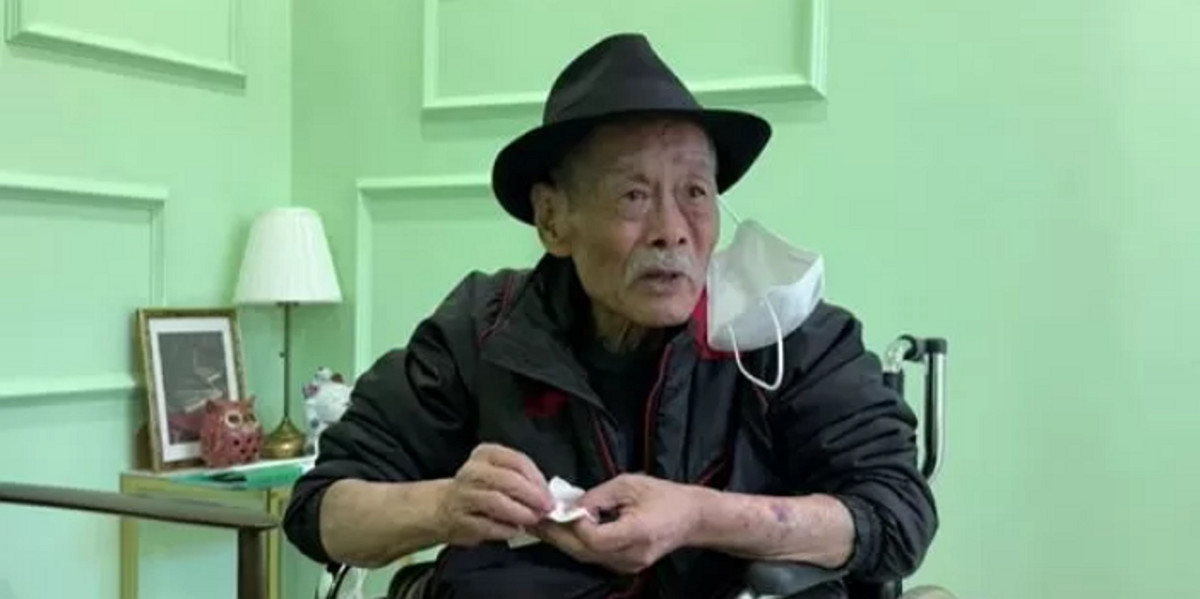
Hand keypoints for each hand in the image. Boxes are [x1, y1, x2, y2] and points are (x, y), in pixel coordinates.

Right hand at [435, 443, 554, 546]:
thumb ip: (522, 479)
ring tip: (534, 519)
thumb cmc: (482, 489)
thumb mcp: (500, 473)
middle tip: (547, 508)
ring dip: (520, 512)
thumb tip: (548, 495)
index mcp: (486, 454)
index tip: (550, 493)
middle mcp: (472, 471)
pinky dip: (505, 529)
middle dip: (532, 496)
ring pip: (496, 501)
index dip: (537, 478)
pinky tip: (515, 531)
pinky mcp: (460, 521)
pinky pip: (487, 525)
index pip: (517, 460)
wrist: (444, 508)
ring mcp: (464, 496)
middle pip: (507, 480)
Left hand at [534, 473, 703, 573]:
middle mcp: (631, 555)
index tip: (558, 508)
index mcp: (636, 533)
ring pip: (586, 558)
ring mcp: (628, 565)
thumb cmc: (664, 495)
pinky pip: (595, 558)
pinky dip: (578, 545)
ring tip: (543, 524)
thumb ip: (597, 496)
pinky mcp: (626, 566)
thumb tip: (571, 506)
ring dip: (564, 542)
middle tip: (535, 520)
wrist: (693, 518)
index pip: (593, 538)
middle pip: (584, 553)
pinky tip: (566, 531)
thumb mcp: (629, 484)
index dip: (573, 525)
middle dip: (557, 536)